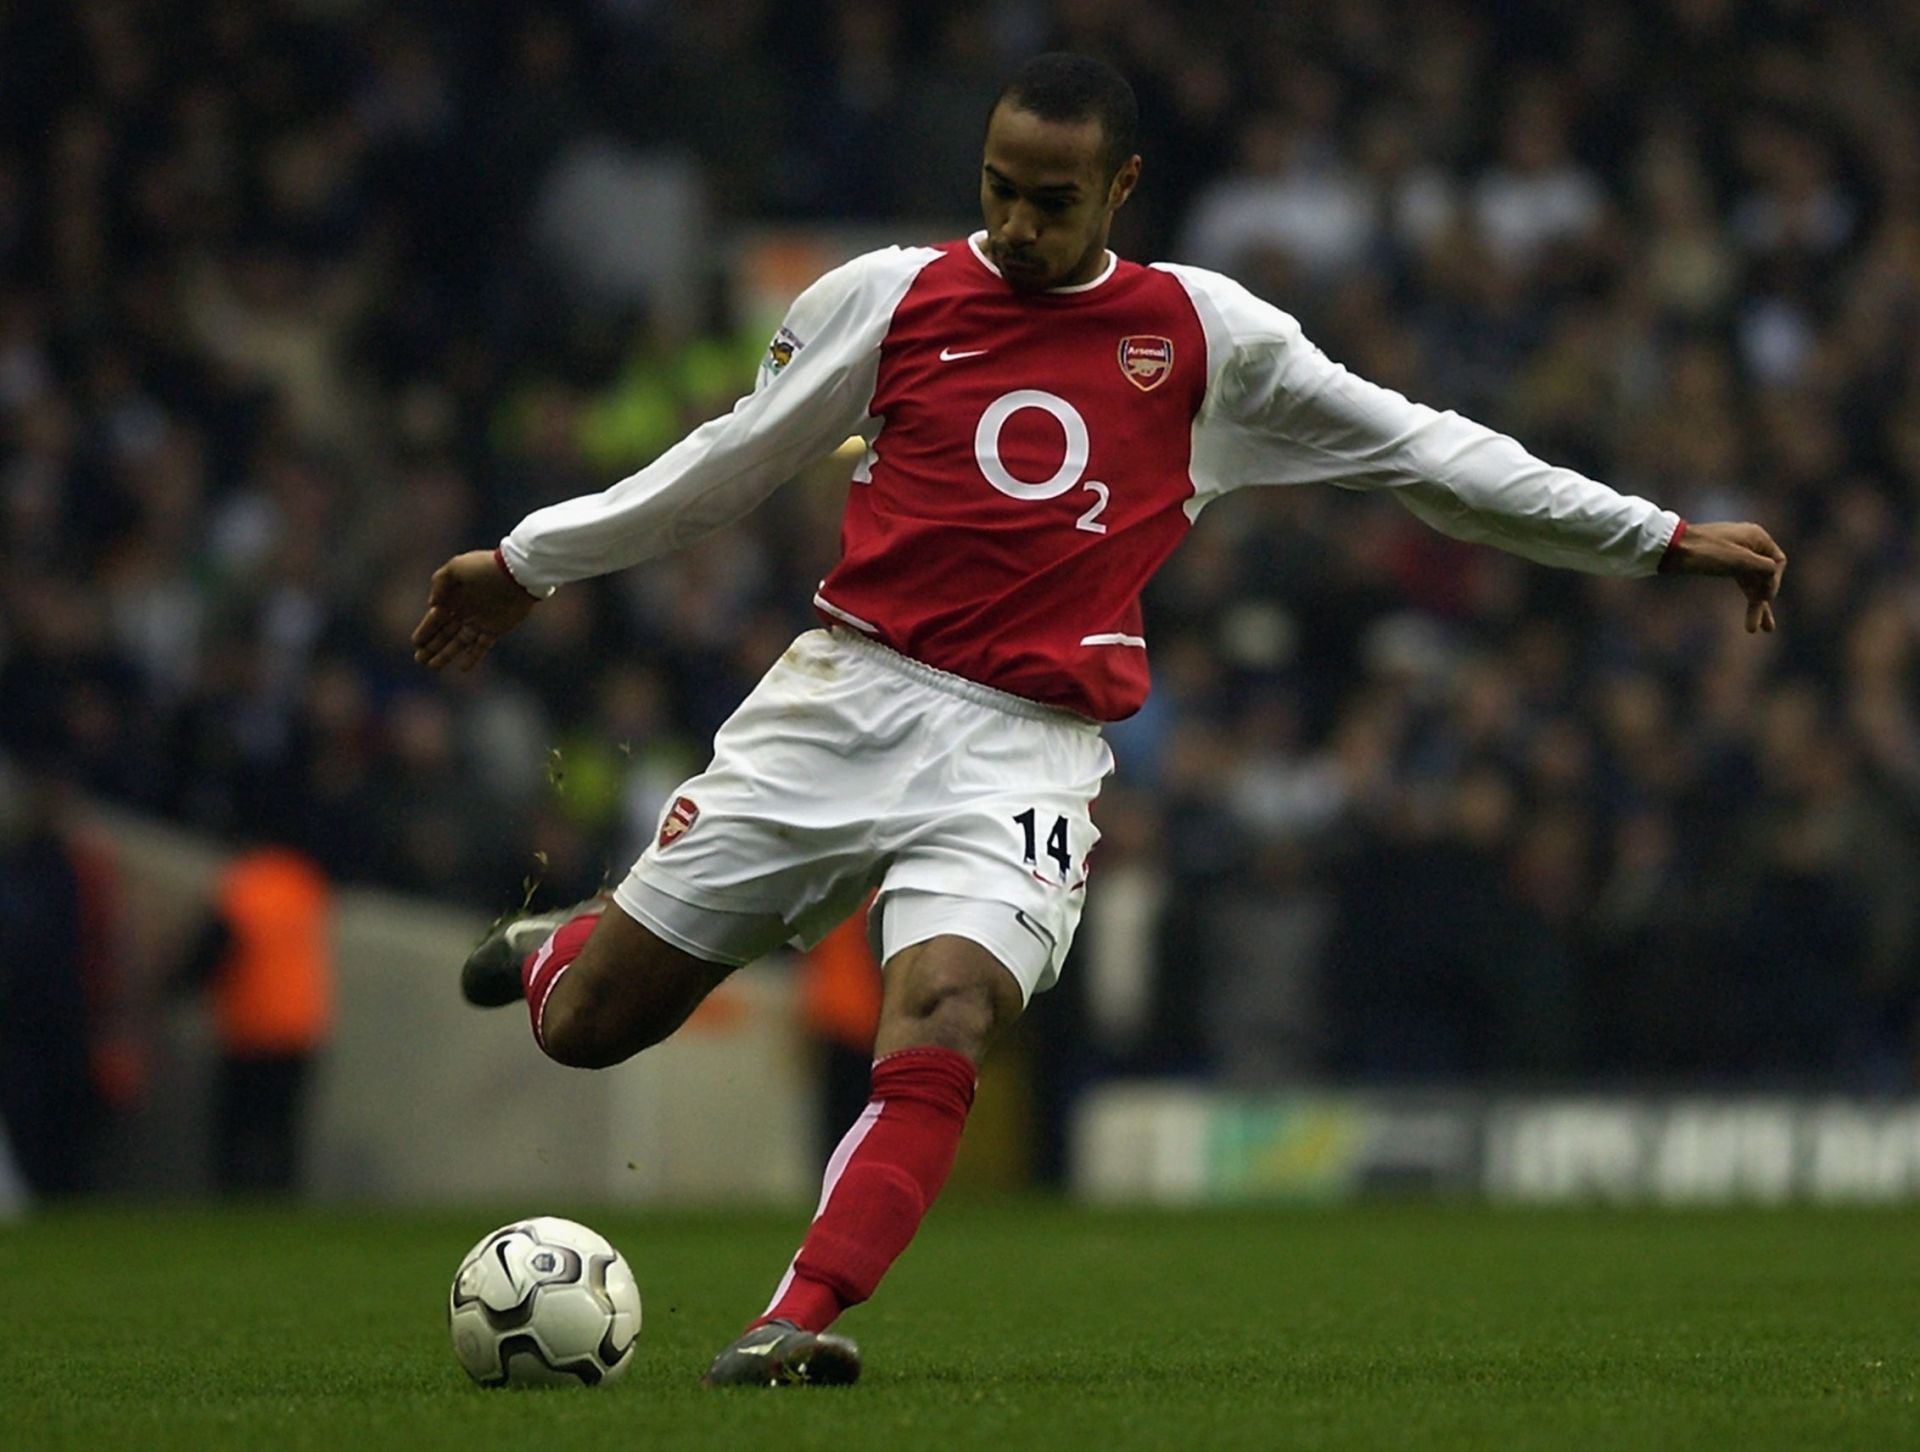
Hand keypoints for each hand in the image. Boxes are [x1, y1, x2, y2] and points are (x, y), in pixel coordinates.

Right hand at [411, 550, 538, 670]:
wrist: (517, 573)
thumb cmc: (486, 567)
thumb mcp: (457, 567)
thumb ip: (439, 581)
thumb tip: (432, 604)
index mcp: (454, 596)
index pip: (435, 618)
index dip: (425, 630)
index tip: (416, 643)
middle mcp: (465, 611)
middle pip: (444, 633)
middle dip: (431, 646)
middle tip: (419, 659)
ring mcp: (480, 621)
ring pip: (459, 642)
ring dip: (445, 655)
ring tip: (432, 666)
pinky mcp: (495, 629)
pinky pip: (481, 647)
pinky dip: (472, 658)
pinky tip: (462, 669)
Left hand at [1664, 521, 1785, 633]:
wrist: (1669, 546)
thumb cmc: (1706, 551)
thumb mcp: (1740, 560)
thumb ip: (1763, 568)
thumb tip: (1773, 578)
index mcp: (1757, 536)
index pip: (1777, 563)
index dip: (1774, 582)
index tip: (1764, 598)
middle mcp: (1749, 543)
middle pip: (1764, 576)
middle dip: (1764, 601)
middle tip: (1767, 629)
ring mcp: (1736, 554)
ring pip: (1751, 581)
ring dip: (1754, 604)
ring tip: (1754, 630)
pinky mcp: (1722, 563)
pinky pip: (1739, 580)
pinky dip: (1744, 594)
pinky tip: (1749, 612)